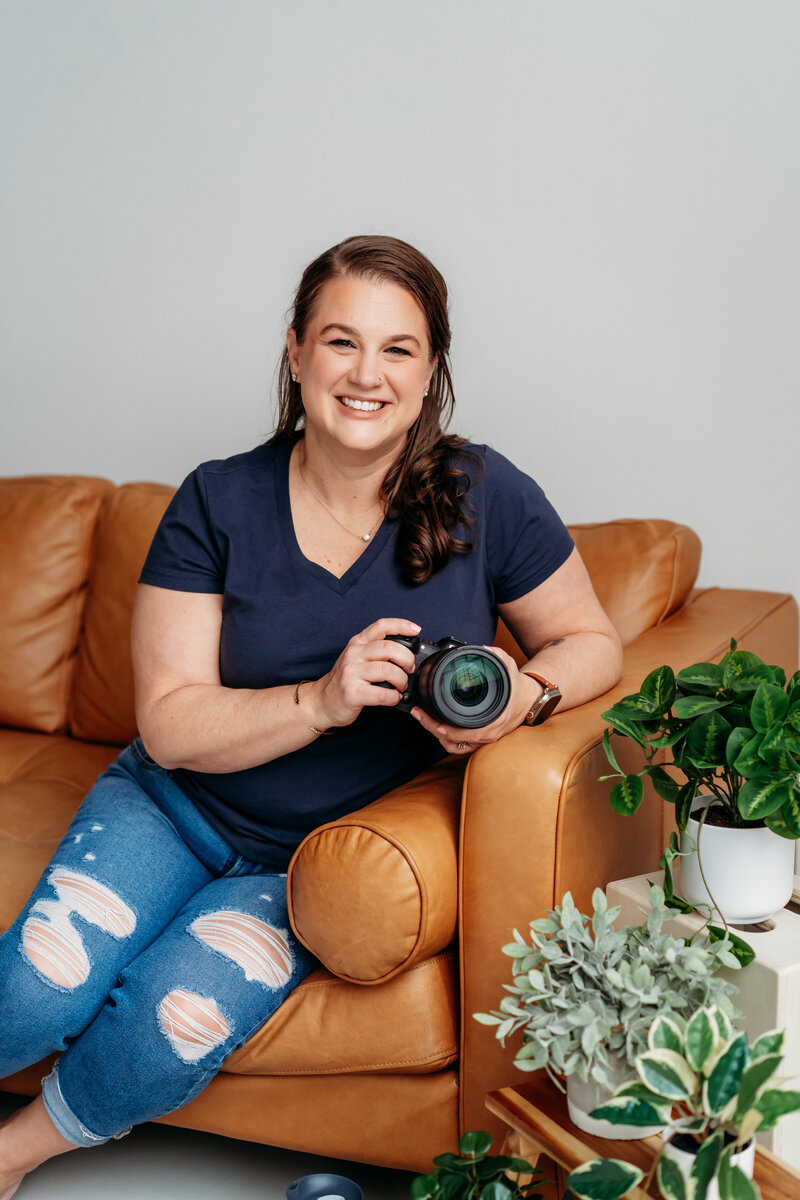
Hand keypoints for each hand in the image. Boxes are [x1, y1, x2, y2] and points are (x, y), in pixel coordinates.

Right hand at [309, 618, 419, 728]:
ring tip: (401, 686)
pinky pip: (382, 693)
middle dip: (407, 659)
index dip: (401, 625)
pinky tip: (393, 698)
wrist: (322, 701)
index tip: (416, 629)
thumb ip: (377, 652)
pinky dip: (394, 697)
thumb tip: (408, 653)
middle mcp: (353, 654)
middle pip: (389, 648)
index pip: (381, 626)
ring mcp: (351, 673)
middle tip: (409, 669)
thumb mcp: (357, 658)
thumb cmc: (346, 680)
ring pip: (388, 670)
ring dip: (402, 680)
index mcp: (357, 643)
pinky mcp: (352, 693)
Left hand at [409, 645, 542, 754]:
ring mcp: (484, 739)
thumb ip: (496, 655)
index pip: (463, 733)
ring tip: (424, 719)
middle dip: (433, 729)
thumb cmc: (517, 687)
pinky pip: (460, 746)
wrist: (530, 700)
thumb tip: (483, 648)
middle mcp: (488, 734)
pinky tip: (436, 726)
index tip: (432, 720)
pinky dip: (447, 738)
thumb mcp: (509, 666)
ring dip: (438, 736)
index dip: (445, 729)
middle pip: (453, 742)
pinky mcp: (481, 739)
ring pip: (454, 746)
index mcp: (493, 720)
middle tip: (419, 714)